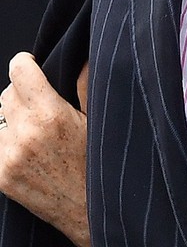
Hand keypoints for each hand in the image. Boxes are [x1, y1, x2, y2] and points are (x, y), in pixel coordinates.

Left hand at [0, 53, 89, 246]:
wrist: (89, 212)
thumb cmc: (98, 164)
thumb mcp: (97, 119)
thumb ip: (85, 82)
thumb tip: (81, 54)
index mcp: (50, 115)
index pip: (19, 70)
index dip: (25, 62)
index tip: (32, 65)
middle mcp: (25, 134)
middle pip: (7, 93)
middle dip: (22, 92)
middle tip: (40, 102)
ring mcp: (9, 158)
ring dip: (12, 117)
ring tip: (34, 128)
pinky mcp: (1, 177)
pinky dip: (7, 139)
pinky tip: (26, 147)